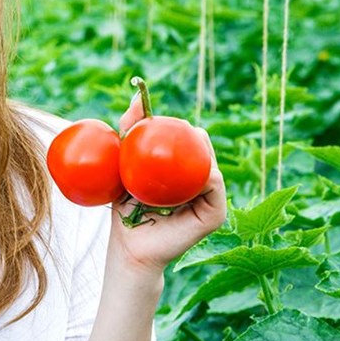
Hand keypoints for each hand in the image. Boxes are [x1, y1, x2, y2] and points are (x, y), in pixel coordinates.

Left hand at [108, 95, 227, 275]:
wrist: (128, 244)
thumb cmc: (124, 205)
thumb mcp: (124, 164)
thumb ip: (130, 131)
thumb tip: (136, 95)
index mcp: (183, 171)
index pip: (189, 140)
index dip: (179, 127)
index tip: (160, 119)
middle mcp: (200, 182)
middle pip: (203, 147)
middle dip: (191, 134)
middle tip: (171, 129)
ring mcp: (210, 198)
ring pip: (211, 163)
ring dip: (199, 152)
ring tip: (181, 144)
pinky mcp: (215, 214)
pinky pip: (215, 187)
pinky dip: (207, 176)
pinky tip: (196, 171)